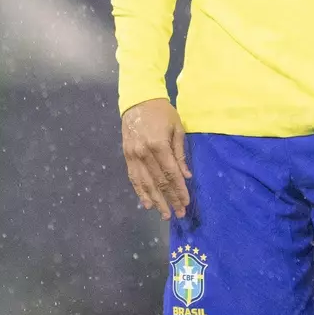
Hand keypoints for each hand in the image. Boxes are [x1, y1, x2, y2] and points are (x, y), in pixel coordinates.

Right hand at [122, 98, 191, 220]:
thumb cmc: (162, 112)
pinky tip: (147, 203)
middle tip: (178, 214)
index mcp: (158, 145)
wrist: (138, 100)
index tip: (186, 202)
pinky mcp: (127, 156)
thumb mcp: (177, 128)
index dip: (179, 190)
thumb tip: (186, 176)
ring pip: (145, 184)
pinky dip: (140, 192)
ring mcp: (133, 156)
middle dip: (170, 199)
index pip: (171, 174)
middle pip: (159, 182)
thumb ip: (180, 153)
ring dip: (155, 200)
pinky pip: (134, 178)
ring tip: (164, 214)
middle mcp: (144, 153)